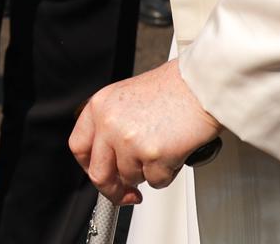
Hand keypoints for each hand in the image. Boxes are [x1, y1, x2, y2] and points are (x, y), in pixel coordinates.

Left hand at [70, 59, 221, 205]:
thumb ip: (113, 125)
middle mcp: (109, 122)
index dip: (90, 167)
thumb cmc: (173, 90)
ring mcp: (129, 140)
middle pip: (98, 173)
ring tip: (163, 149)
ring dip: (148, 173)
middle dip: (113, 190)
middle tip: (126, 193)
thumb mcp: (127, 98)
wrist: (200, 86)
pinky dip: (167, 174)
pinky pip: (156, 182)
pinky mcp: (152, 155)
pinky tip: (174, 153)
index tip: (103, 175)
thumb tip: (111, 160)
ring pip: (130, 178)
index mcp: (100, 106)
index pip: (79, 146)